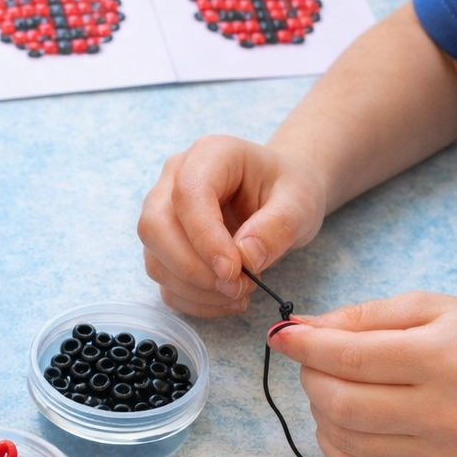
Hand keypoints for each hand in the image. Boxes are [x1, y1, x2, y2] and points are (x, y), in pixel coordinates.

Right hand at [137, 135, 326, 317]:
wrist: (281, 197)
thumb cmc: (288, 190)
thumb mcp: (300, 202)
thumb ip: (278, 226)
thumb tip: (244, 258)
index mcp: (209, 155)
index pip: (188, 195)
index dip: (205, 238)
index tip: (234, 271)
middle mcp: (174, 180)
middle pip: (155, 227)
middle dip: (192, 269)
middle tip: (236, 287)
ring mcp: (163, 214)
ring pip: (155, 259)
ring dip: (195, 289)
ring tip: (240, 293)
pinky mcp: (165, 247)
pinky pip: (164, 281)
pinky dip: (193, 300)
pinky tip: (226, 300)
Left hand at [266, 292, 456, 456]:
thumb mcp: (428, 307)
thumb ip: (362, 317)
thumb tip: (299, 331)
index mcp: (448, 359)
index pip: (354, 358)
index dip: (306, 347)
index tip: (280, 336)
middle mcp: (448, 414)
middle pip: (342, 404)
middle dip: (311, 378)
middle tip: (315, 361)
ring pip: (342, 438)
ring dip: (320, 408)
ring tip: (337, 385)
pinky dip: (333, 440)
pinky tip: (346, 418)